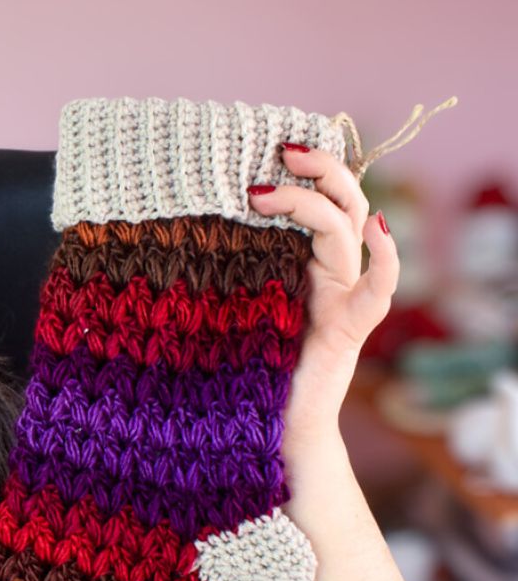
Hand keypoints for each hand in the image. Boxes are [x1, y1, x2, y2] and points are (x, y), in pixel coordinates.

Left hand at [250, 141, 398, 450]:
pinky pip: (378, 288)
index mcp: (308, 263)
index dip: (307, 170)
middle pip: (343, 201)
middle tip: (280, 154)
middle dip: (318, 170)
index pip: (323, 199)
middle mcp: (332, 273)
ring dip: (316, 200)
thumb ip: (235, 264)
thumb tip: (196, 218)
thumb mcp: (234, 303)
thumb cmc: (245, 367)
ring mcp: (345, 297)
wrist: (265, 427)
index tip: (270, 153)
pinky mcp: (351, 329)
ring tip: (270, 189)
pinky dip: (385, 256)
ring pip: (350, 228)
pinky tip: (378, 229)